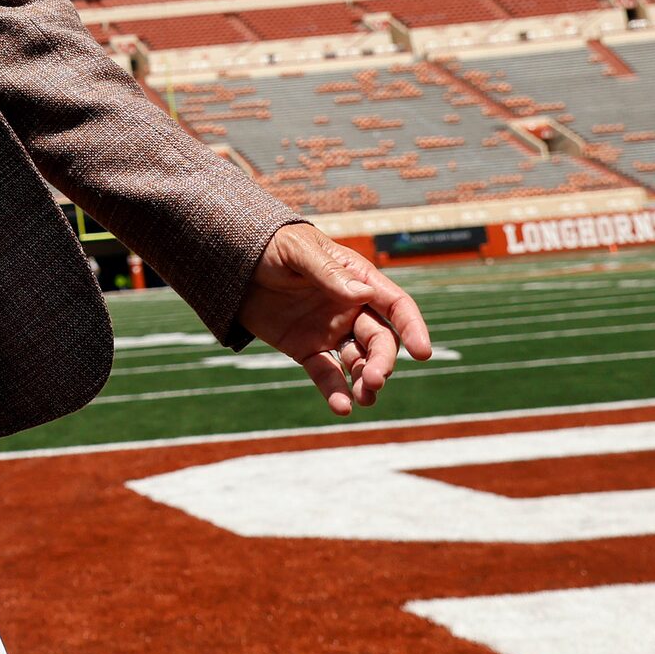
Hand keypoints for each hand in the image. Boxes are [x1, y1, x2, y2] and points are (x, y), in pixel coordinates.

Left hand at [236, 223, 432, 415]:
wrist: (233, 261)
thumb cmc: (270, 245)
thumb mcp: (297, 251)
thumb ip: (328, 273)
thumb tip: (363, 295)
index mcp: (357, 280)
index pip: (395, 305)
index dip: (412, 327)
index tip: (421, 351)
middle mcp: (350, 309)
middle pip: (380, 341)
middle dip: (382, 362)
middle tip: (374, 379)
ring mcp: (330, 331)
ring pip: (359, 362)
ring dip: (365, 381)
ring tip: (363, 398)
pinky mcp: (306, 349)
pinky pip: (326, 374)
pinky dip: (335, 392)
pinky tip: (341, 408)